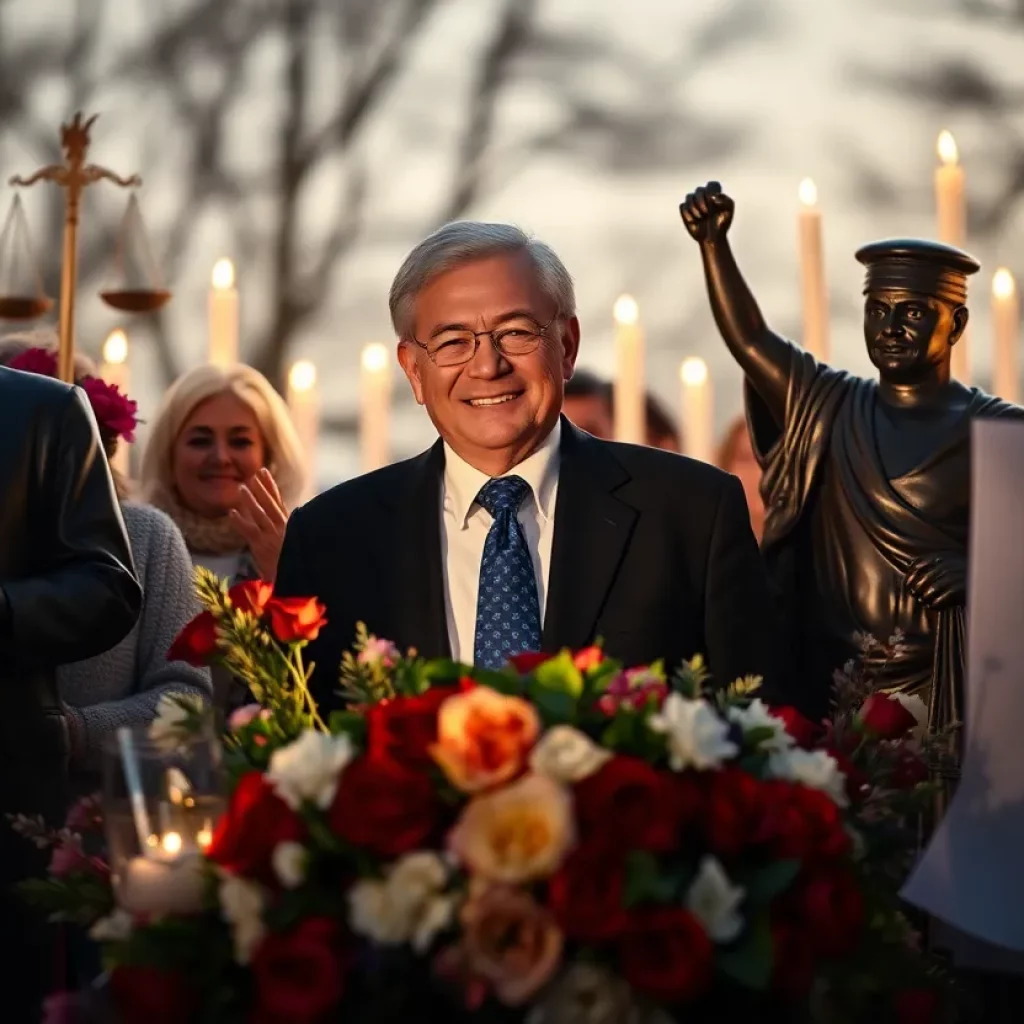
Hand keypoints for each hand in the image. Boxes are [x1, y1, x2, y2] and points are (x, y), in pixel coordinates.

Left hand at [229, 467, 288, 582]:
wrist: (298, 581)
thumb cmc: (296, 568)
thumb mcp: (297, 548)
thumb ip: (290, 536)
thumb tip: (290, 529)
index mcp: (290, 528)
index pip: (279, 503)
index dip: (271, 488)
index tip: (265, 474)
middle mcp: (282, 529)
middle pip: (271, 504)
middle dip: (263, 487)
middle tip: (255, 472)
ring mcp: (272, 537)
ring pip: (260, 514)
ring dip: (251, 500)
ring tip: (242, 487)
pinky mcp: (262, 546)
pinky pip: (249, 530)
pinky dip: (239, 521)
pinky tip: (231, 512)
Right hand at [679, 181, 734, 243]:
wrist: (712, 238)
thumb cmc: (721, 224)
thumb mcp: (728, 211)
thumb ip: (725, 200)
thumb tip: (713, 196)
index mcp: (715, 194)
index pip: (711, 185)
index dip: (710, 191)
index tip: (712, 201)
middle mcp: (703, 196)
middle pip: (699, 190)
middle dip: (701, 202)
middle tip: (707, 213)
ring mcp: (693, 203)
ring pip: (689, 197)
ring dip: (694, 208)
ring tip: (701, 218)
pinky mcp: (685, 210)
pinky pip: (683, 206)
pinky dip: (688, 214)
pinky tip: (694, 221)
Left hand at [905, 552, 965, 609]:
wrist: (990, 577)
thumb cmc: (966, 570)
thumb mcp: (949, 559)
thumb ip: (932, 561)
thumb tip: (910, 567)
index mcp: (941, 556)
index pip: (917, 565)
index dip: (909, 576)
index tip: (907, 584)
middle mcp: (945, 566)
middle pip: (921, 580)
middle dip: (915, 589)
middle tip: (915, 595)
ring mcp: (951, 578)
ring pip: (929, 592)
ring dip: (925, 598)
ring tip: (925, 601)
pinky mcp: (958, 590)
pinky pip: (939, 600)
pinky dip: (934, 605)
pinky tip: (934, 606)